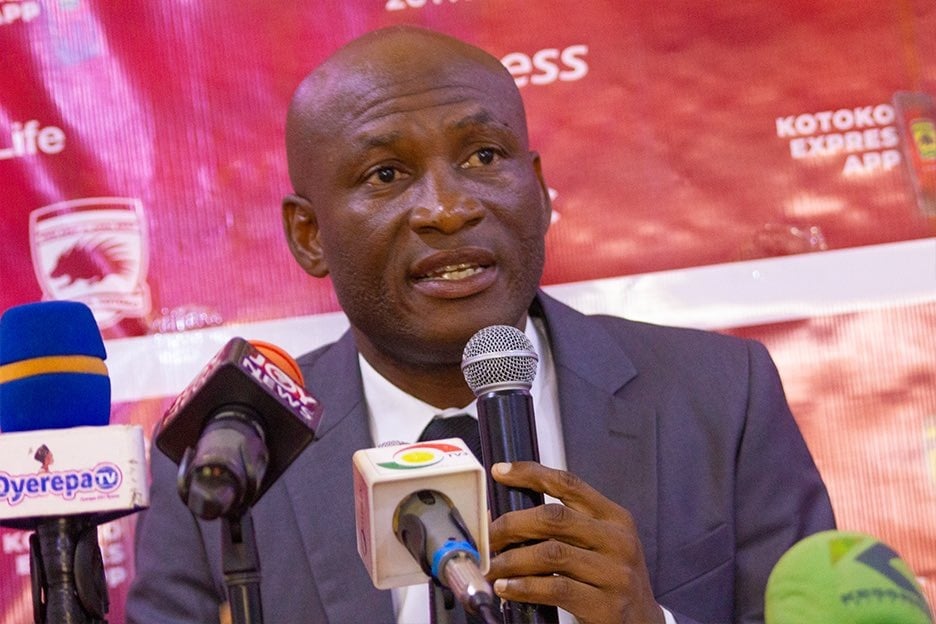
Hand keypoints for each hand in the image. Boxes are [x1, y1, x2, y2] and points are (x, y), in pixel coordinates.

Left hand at [486, 461, 663, 623]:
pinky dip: (524, 587)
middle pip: (554, 517)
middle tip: (489, 536)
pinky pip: (555, 589)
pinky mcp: (606, 605)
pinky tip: (507, 587)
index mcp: (614, 517)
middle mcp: (617, 540)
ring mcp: (614, 573)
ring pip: (550, 553)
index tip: (501, 471)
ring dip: (512, 559)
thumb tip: (510, 517)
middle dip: (512, 524)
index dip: (531, 474)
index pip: (568, 484)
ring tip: (492, 566)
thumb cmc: (612, 579)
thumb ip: (568, 526)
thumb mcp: (601, 543)